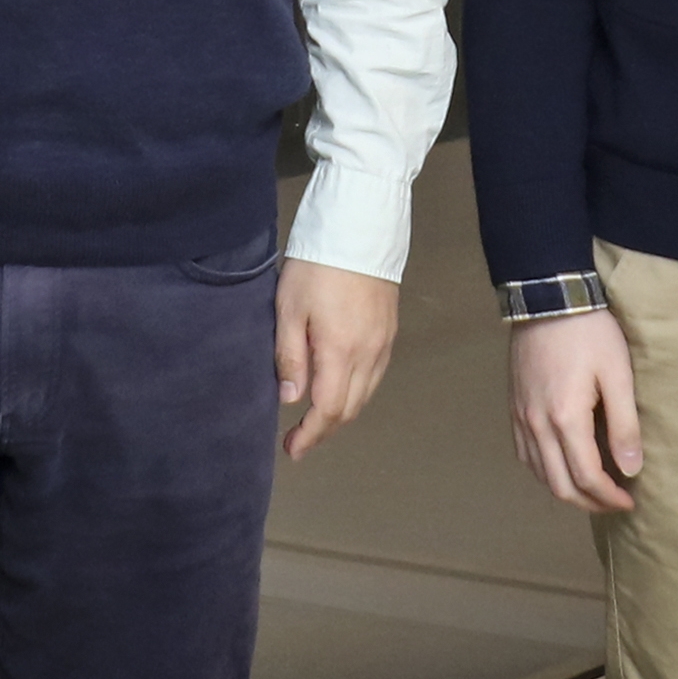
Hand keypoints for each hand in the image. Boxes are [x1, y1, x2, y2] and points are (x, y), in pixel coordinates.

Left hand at [274, 259, 398, 460]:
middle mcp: (369, 354)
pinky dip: (356, 392)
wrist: (357, 229)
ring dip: (341, 413)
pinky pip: (375, 376)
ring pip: (365, 395)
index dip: (310, 436)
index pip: (328, 410)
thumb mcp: (289, 309)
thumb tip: (290, 398)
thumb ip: (290, 356)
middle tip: (298, 440)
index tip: (292, 449)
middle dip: (324, 430)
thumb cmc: (317, 265)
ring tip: (315, 420)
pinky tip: (339, 388)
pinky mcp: (389, 331)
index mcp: (341, 351)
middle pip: (349, 409)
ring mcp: (383, 343)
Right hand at [509, 309, 641, 513]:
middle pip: (559, 485)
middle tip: (614, 502)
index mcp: (565, 418)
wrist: (548, 299)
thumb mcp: (617, 375)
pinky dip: (544, 472)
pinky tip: (561, 466)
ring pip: (539, 474)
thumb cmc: (589, 333)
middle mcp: (537, 424)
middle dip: (589, 502)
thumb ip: (624, 425)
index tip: (630, 501)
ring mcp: (521, 417)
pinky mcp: (514, 407)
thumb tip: (631, 469)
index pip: (587, 477)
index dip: (610, 497)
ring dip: (566, 490)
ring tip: (592, 489)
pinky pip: (525, 454)